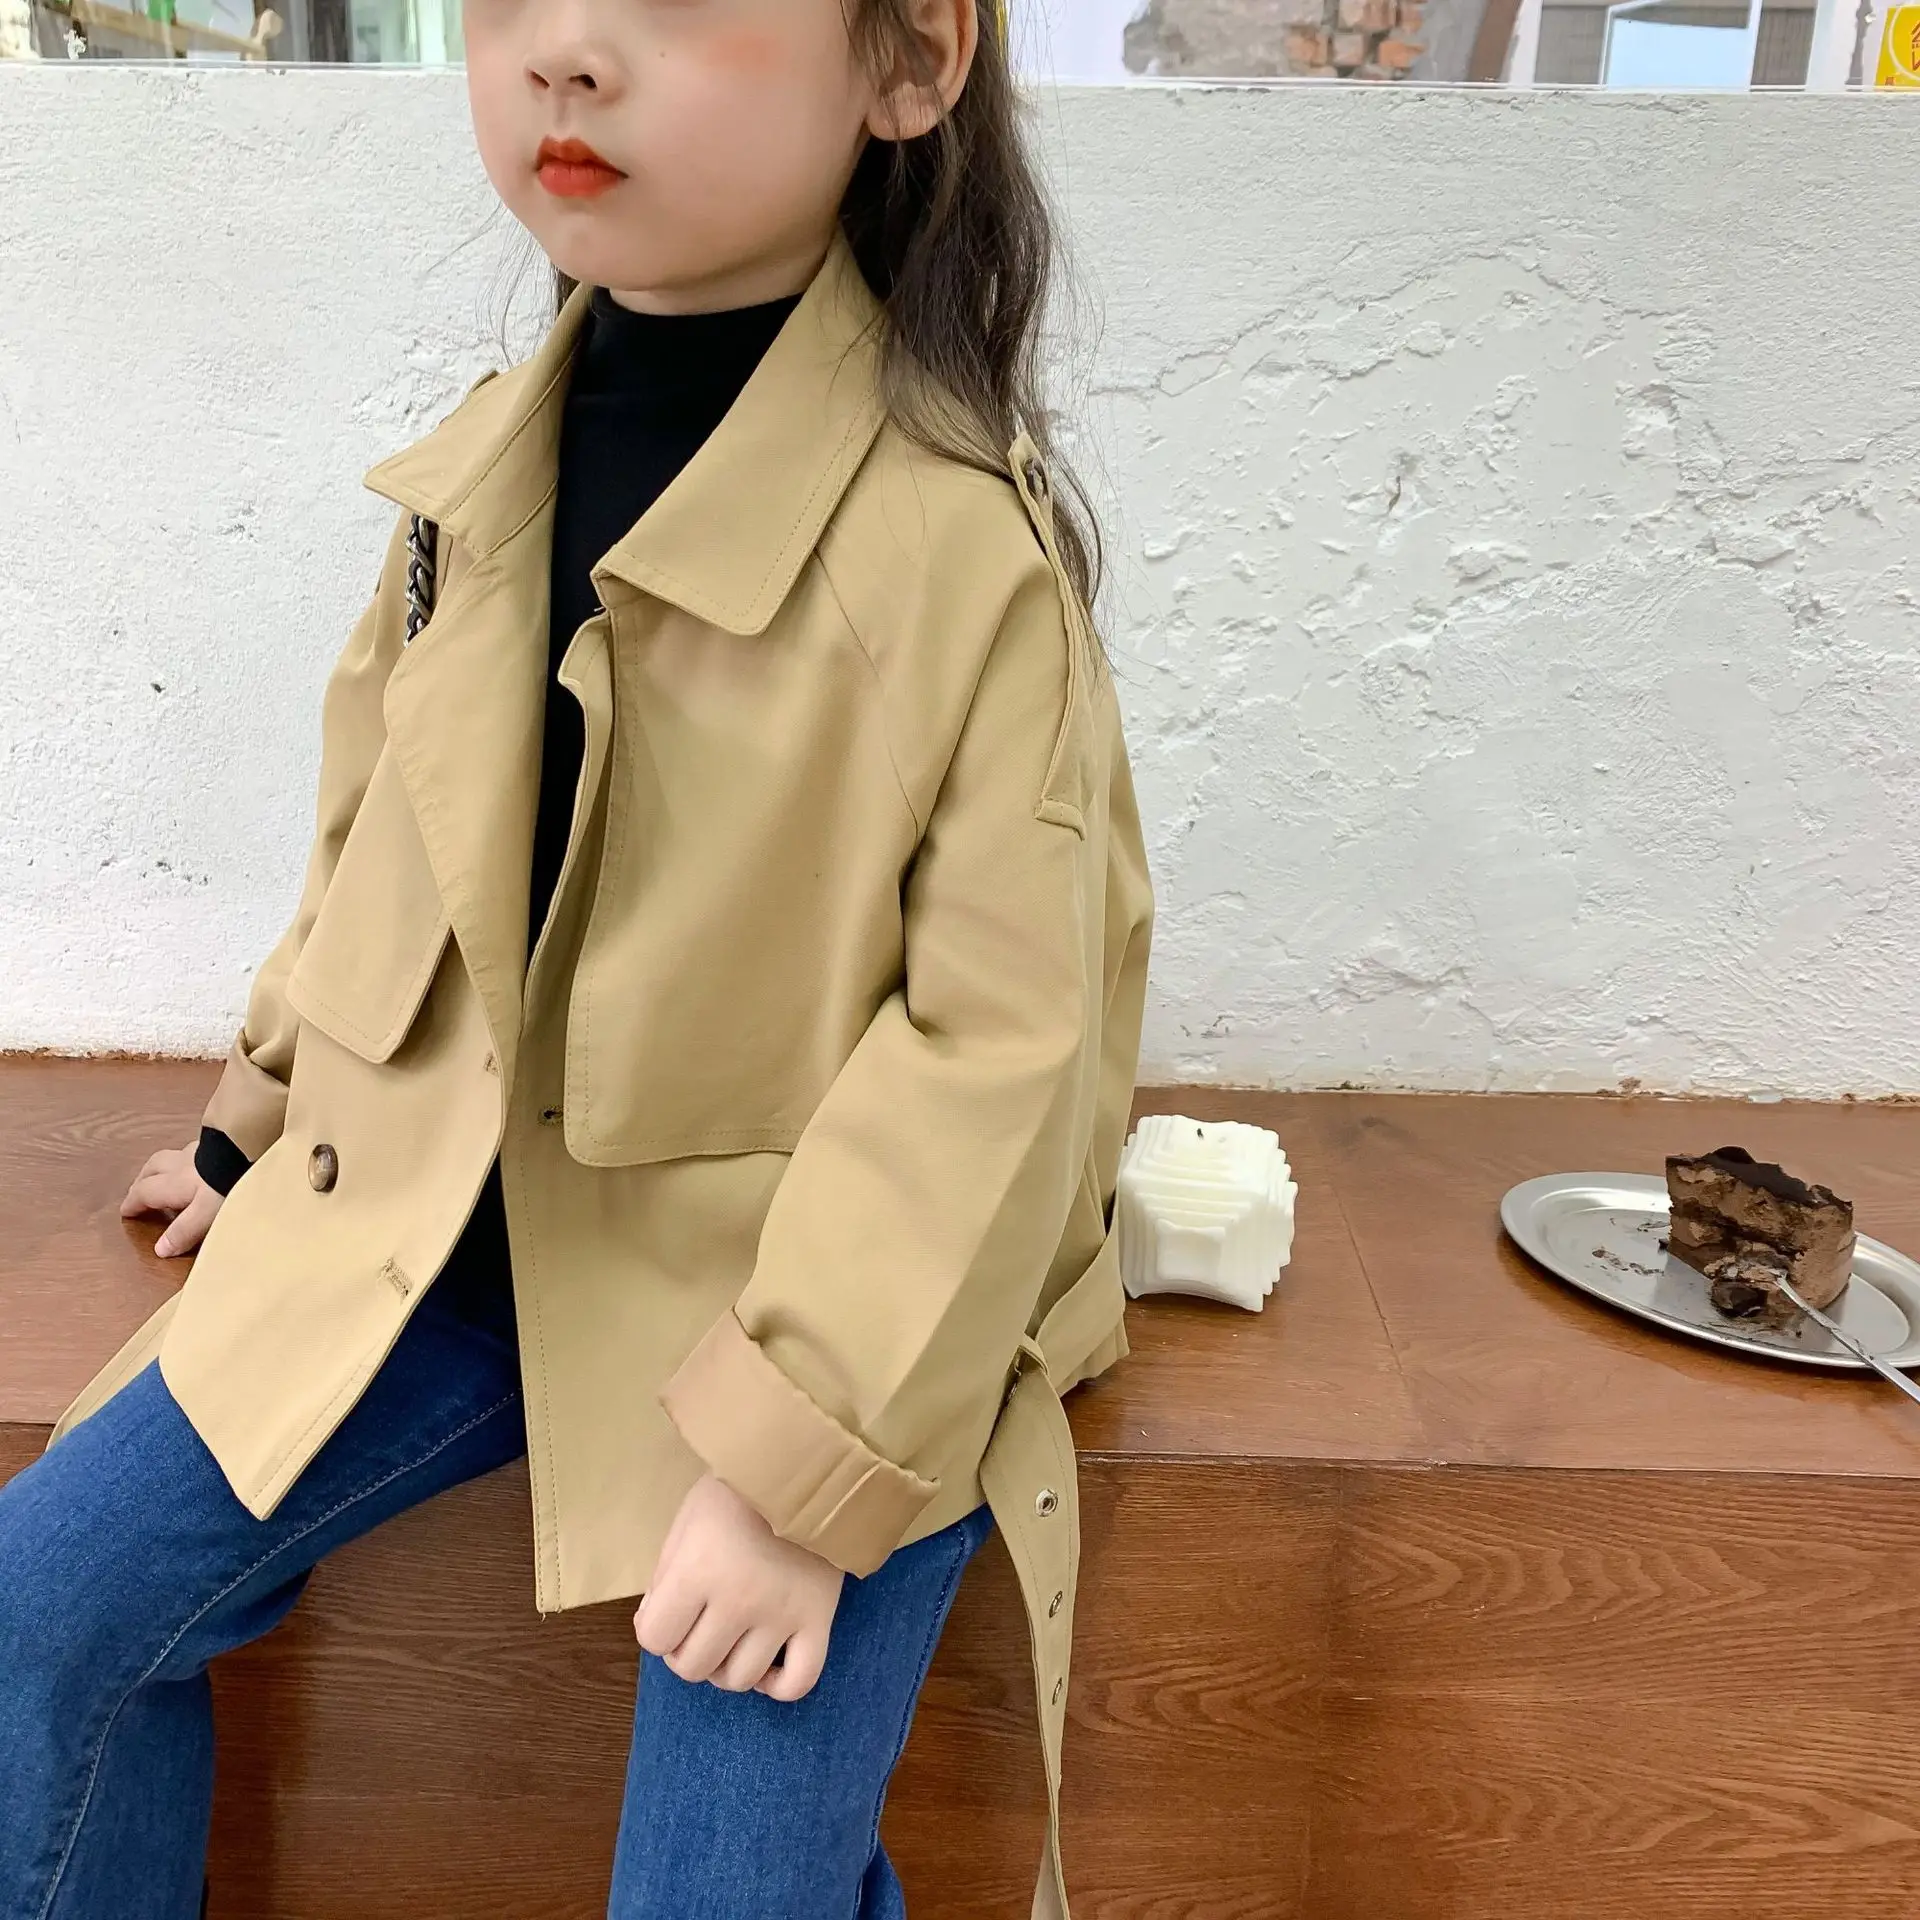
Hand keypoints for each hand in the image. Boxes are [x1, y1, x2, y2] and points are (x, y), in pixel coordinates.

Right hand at [121, 1142, 224, 1258]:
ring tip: (169, 1175)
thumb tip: (160, 1249)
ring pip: (176, 1155)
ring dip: (166, 1165)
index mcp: (175, 1180)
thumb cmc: (228, 1181)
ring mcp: (204, 1147)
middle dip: (144, 1179)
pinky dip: (194, 1157)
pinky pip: (200, 1148)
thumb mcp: (206, 1213)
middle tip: (139, 1189)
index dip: (133, 1202)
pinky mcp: (226, 1140)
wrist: (254, 1148)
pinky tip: (205, 1162)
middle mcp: (185, 1162)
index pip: (145, 1191)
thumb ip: (184, 1230)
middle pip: (154, 1167)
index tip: (125, 1211)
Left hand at [635, 1474, 842, 1701]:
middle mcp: (738, 1601)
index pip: (655, 1638)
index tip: (669, 1609)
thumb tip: (656, 1625)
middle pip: (693, 1666)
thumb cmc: (740, 1489)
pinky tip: (767, 1666)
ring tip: (732, 1639)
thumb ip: (666, 1574)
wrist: (810, 1466)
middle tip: (699, 1624)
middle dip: (686, 1650)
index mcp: (698, 1571)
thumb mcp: (688, 1519)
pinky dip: (777, 1686)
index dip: (656, 1628)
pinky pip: (798, 1682)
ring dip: (726, 1667)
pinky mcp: (818, 1620)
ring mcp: (781, 1615)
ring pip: (739, 1679)